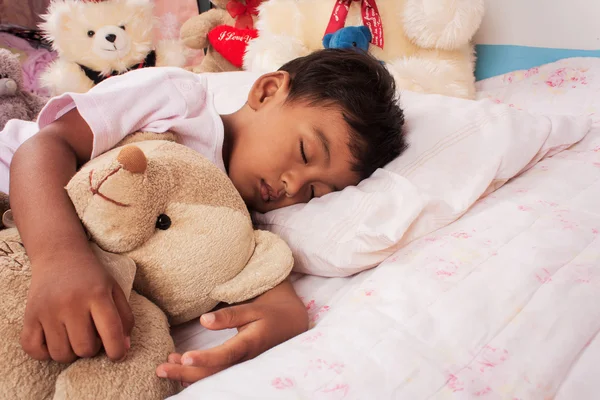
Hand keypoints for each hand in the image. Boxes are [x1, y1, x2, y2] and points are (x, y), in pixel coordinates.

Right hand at [20, 250, 133, 362]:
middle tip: (91, 335)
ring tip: (74, 336)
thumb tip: (123, 349)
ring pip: (61, 354)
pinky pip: (34, 350)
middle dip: (92, 349)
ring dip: (71, 352)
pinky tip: (55, 339)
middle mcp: (71, 302)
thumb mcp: (114, 290)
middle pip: (84, 349)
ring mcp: (47, 310)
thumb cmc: (92, 278)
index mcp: (97, 294)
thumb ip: (124, 319)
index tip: (117, 355)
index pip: (111, 332)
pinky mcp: (29, 316)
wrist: (59, 255)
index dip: (117, 351)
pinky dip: (45, 353)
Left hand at [156, 281, 307, 384]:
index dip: (205, 359)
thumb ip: (230, 315)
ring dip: (187, 375)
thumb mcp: (253, 309)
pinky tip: (179, 366)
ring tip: (164, 367)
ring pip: (212, 376)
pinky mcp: (235, 366)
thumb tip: (204, 320)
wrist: (289, 324)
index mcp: (250, 343)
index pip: (226, 355)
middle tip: (160, 368)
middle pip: (213, 372)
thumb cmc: (269, 314)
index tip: (183, 358)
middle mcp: (244, 359)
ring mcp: (240, 366)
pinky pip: (214, 373)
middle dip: (186, 373)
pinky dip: (195, 372)